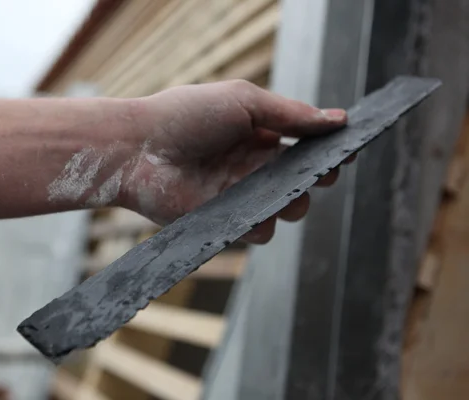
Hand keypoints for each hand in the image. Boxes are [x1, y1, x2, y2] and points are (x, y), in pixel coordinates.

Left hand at [120, 80, 349, 243]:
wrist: (138, 149)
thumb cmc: (185, 115)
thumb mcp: (243, 101)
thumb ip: (290, 114)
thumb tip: (338, 119)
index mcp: (258, 134)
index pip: (304, 145)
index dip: (326, 150)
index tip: (347, 152)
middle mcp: (251, 166)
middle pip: (301, 180)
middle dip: (316, 179)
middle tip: (319, 174)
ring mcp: (238, 195)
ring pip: (285, 209)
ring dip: (291, 202)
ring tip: (281, 192)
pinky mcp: (223, 220)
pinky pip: (258, 230)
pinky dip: (259, 222)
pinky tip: (247, 209)